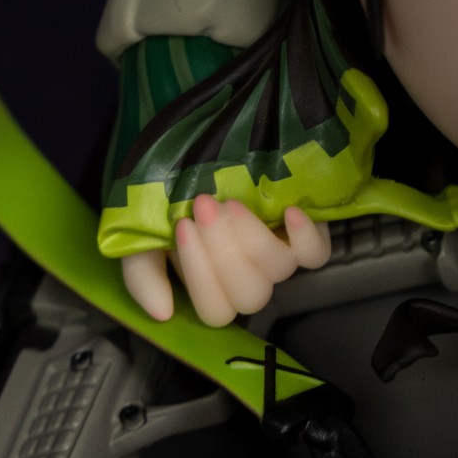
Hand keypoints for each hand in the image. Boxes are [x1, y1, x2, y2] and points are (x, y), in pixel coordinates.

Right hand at [122, 195, 330, 325]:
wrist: (195, 144)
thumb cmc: (167, 194)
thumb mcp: (140, 235)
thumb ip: (143, 276)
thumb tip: (164, 313)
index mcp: (211, 285)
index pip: (216, 311)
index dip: (201, 276)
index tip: (181, 226)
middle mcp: (248, 273)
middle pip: (250, 295)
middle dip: (223, 252)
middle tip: (202, 206)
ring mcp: (278, 250)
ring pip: (279, 270)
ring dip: (252, 238)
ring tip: (230, 202)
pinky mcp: (304, 228)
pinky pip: (317, 252)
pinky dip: (306, 237)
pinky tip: (288, 212)